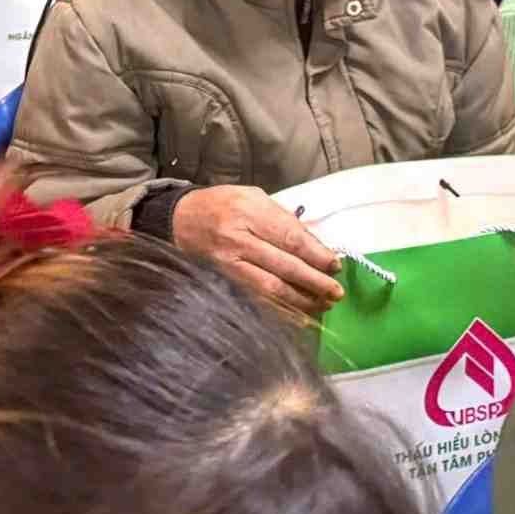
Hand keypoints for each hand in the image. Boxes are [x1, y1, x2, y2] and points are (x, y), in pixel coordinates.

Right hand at [172, 185, 342, 318]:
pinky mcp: (222, 280)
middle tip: (336, 292)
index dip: (316, 254)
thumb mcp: (251, 197)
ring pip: (271, 286)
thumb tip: (314, 244)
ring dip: (301, 300)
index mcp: (248, 209)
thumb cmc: (221, 205)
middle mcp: (237, 236)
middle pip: (284, 264)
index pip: (290, 236)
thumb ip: (282, 218)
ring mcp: (227, 261)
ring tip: (323, 305)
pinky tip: (298, 317)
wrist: (178, 219)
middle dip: (314, 281)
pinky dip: (279, 310)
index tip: (335, 265)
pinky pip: (255, 298)